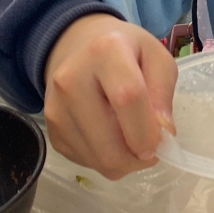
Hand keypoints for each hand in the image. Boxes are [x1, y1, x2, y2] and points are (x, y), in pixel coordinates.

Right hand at [43, 14, 177, 178]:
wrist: (80, 48)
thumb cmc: (127, 53)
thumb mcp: (157, 58)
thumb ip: (163, 93)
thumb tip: (162, 133)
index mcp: (105, 51)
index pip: (127, 98)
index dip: (146, 130)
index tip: (160, 145)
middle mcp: (71, 79)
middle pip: (108, 140)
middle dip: (136, 159)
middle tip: (150, 153)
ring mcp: (56, 107)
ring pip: (96, 159)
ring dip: (123, 163)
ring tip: (132, 144)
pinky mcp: (50, 130)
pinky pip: (84, 161)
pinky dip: (104, 161)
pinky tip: (111, 139)